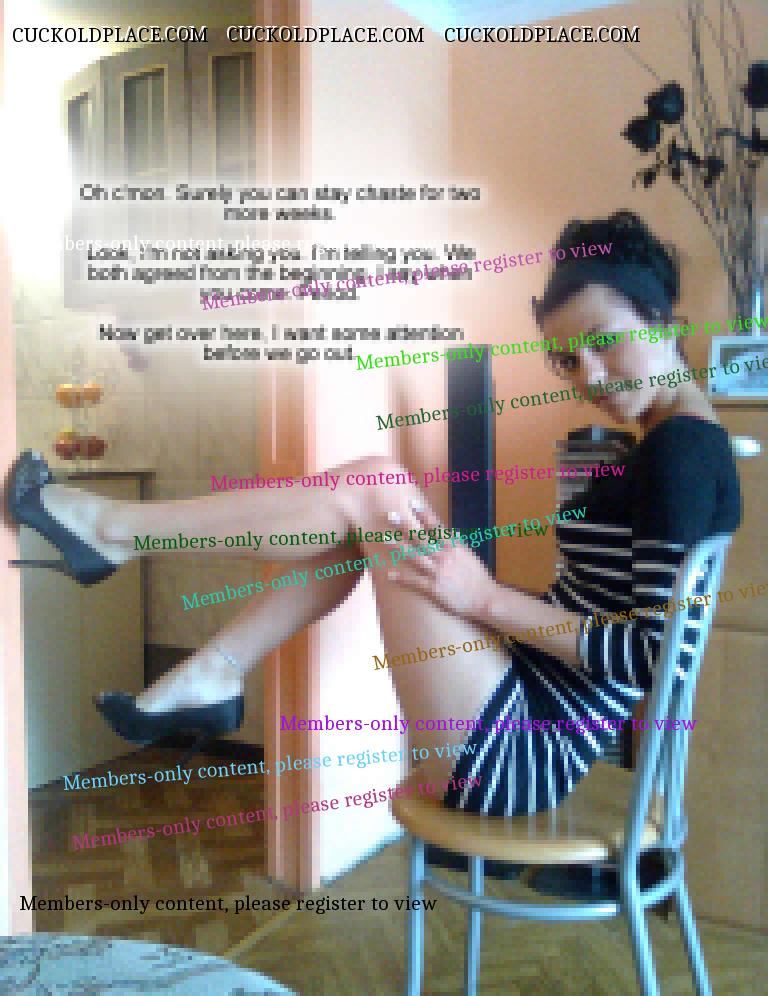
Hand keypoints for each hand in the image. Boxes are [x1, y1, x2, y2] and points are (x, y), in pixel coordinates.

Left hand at [387, 505, 494, 620]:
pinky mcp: (434, 588)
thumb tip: (450, 533)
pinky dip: (401, 578)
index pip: (436, 526)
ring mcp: (438, 572)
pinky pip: (414, 581)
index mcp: (454, 547)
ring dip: (398, 547)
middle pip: (421, 538)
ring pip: (414, 556)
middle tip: (390, 516)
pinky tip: (389, 574)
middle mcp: (444, 556)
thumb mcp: (469, 556)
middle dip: (405, 526)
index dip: (423, 514)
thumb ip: (457, 545)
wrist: (485, 599)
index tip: (411, 503)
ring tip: (384, 538)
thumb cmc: (478, 578)